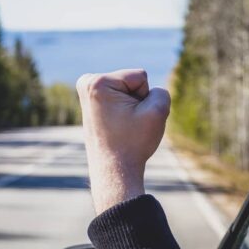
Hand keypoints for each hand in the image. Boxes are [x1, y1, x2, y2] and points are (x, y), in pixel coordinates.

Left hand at [76, 69, 170, 213]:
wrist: (114, 171)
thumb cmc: (133, 143)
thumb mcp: (158, 112)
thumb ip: (161, 91)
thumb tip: (148, 92)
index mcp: (98, 82)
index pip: (141, 77)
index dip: (144, 98)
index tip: (131, 119)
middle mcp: (87, 83)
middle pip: (133, 81)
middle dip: (137, 101)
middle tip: (126, 125)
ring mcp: (87, 93)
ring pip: (128, 90)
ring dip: (131, 107)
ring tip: (121, 127)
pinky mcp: (92, 103)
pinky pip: (120, 98)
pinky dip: (123, 110)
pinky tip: (116, 126)